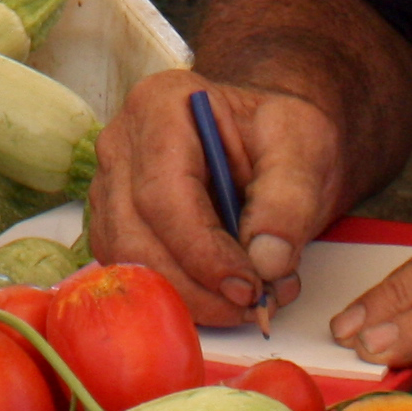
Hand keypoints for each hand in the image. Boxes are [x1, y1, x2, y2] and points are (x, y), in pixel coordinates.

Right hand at [87, 68, 348, 328]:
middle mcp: (121, 142)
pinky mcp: (112, 221)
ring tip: (248, 301)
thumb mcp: (303, 147)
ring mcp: (108, 184)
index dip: (202, 251)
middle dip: (195, 285)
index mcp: (160, 104)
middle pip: (135, 232)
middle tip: (253, 306)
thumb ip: (290, 199)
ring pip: (126, 259)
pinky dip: (177, 294)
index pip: (163, 192)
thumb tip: (268, 261)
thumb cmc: (278, 134)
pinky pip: (131, 271)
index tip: (248, 287)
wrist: (265, 139)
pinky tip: (223, 294)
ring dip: (187, 296)